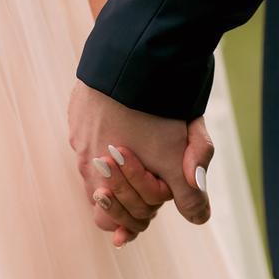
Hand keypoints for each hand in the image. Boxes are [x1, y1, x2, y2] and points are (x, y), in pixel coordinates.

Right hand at [68, 81, 214, 244]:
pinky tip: (131, 115)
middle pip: (101, 191)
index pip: (107, 220)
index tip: (152, 209)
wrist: (135, 58)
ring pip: (98, 158)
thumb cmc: (158, 113)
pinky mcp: (80, 106)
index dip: (132, 219)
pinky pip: (92, 126)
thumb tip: (200, 219)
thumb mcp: (179, 159)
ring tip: (141, 148)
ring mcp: (78, 131)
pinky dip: (110, 128)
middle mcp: (83, 159)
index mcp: (101, 181)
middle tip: (154, 176)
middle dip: (128, 190)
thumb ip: (189, 194)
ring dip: (118, 162)